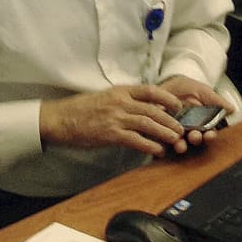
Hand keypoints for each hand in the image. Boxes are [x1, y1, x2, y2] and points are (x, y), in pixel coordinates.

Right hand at [38, 84, 183, 154]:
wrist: (60, 119)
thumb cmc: (81, 109)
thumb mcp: (105, 97)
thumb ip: (124, 101)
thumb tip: (142, 108)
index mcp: (120, 91)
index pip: (150, 90)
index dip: (167, 98)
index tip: (178, 105)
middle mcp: (121, 102)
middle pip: (153, 109)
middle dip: (170, 120)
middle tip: (182, 128)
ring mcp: (116, 118)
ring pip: (148, 124)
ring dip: (164, 132)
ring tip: (176, 139)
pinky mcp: (111, 134)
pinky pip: (136, 140)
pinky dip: (149, 146)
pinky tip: (158, 151)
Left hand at [158, 75, 232, 153]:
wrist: (169, 83)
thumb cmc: (189, 89)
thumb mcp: (204, 92)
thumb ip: (216, 101)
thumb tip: (231, 109)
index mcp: (203, 124)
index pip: (208, 134)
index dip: (210, 136)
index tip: (210, 134)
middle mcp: (190, 131)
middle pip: (194, 140)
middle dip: (195, 139)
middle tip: (195, 137)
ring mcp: (175, 132)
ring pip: (179, 143)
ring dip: (180, 145)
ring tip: (180, 144)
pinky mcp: (161, 131)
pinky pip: (162, 139)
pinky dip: (164, 141)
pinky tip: (165, 138)